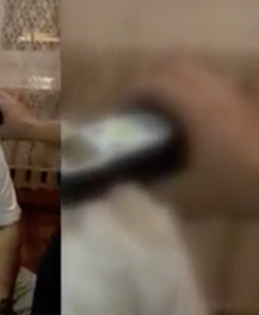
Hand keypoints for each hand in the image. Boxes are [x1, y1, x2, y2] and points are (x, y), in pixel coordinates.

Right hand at [0, 91, 38, 139]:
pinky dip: (4, 103)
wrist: (33, 128)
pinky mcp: (21, 105)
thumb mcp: (1, 131)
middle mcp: (10, 100)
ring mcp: (16, 102)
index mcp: (3, 104)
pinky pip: (10, 100)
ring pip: (5, 96)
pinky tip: (4, 112)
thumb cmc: (17, 129)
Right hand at [127, 56, 258, 216]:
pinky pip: (215, 87)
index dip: (130, 95)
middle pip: (176, 67)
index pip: (154, 83)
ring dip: (176, 88)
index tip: (119, 116)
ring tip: (165, 119)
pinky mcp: (248, 105)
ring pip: (199, 75)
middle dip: (152, 84)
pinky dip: (196, 97)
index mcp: (195, 107)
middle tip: (141, 111)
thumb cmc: (238, 186)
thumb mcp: (187, 197)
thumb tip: (135, 180)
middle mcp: (214, 91)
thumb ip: (155, 188)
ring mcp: (236, 95)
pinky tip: (195, 129)